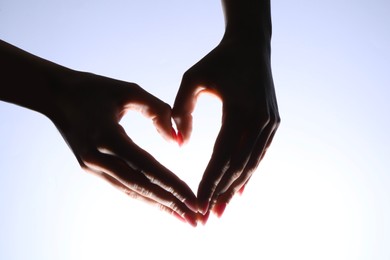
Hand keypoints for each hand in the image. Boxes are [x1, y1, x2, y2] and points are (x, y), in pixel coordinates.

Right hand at [50, 71, 197, 225]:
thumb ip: (158, 112)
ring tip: (183, 218)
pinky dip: (143, 196)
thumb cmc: (94, 88)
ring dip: (159, 205)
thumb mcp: (129, 91)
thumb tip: (177, 141)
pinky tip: (160, 204)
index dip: (172, 185)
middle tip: (196, 220)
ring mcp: (92, 167)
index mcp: (107, 137)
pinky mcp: (91, 169)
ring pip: (131, 191)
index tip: (193, 200)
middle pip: (141, 187)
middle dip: (171, 204)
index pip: (147, 167)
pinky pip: (122, 186)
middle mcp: (98, 158)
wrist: (55, 96)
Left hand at [173, 37, 279, 218]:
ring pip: (250, 163)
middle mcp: (259, 120)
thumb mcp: (192, 78)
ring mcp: (269, 123)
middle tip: (209, 216)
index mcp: (239, 109)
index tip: (197, 199)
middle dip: (222, 191)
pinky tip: (239, 190)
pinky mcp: (273, 124)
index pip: (222, 153)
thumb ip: (181, 111)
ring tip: (222, 209)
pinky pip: (258, 154)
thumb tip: (181, 145)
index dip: (210, 179)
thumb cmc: (217, 61)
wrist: (251, 47)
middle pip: (238, 165)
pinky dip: (248, 173)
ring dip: (236, 188)